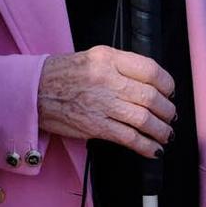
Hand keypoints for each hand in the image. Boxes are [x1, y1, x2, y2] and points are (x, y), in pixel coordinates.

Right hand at [38, 46, 176, 158]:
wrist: (35, 90)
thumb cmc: (64, 73)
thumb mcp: (95, 56)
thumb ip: (122, 65)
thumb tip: (151, 83)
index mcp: (109, 59)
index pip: (150, 70)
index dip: (167, 84)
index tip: (169, 92)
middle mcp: (107, 80)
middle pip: (151, 97)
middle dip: (167, 110)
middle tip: (170, 116)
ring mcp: (102, 104)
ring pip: (144, 119)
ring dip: (161, 130)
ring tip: (165, 134)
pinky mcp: (95, 127)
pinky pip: (129, 138)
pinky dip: (146, 146)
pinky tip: (153, 149)